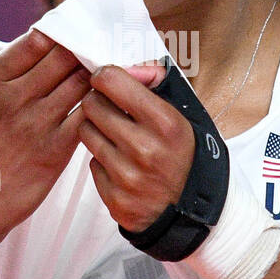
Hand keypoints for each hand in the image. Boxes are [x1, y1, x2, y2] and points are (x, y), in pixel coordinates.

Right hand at [0, 4, 91, 278]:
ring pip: (81, 81)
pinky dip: (100, 104)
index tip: (76, 29)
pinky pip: (88, 115)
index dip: (62, 30)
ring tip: (112, 68)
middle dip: (86, 47)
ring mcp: (35, 125)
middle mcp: (12, 98)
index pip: (38, 38)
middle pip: (65, 56)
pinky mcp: (55, 151)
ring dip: (99, 72)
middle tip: (104, 44)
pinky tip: (108, 101)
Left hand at [76, 64, 195, 232]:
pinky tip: (121, 163)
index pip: (111, 80)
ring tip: (116, 136)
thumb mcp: (185, 113)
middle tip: (110, 109)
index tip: (107, 81)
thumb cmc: (186, 155)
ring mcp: (127, 176)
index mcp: (165, 122)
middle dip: (98, 101)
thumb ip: (156, 82)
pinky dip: (102, 160)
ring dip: (96, 130)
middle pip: (92, 104)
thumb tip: (127, 67)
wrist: (194, 212)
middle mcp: (145, 149)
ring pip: (85, 132)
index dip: (105, 77)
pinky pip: (91, 164)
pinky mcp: (115, 198)